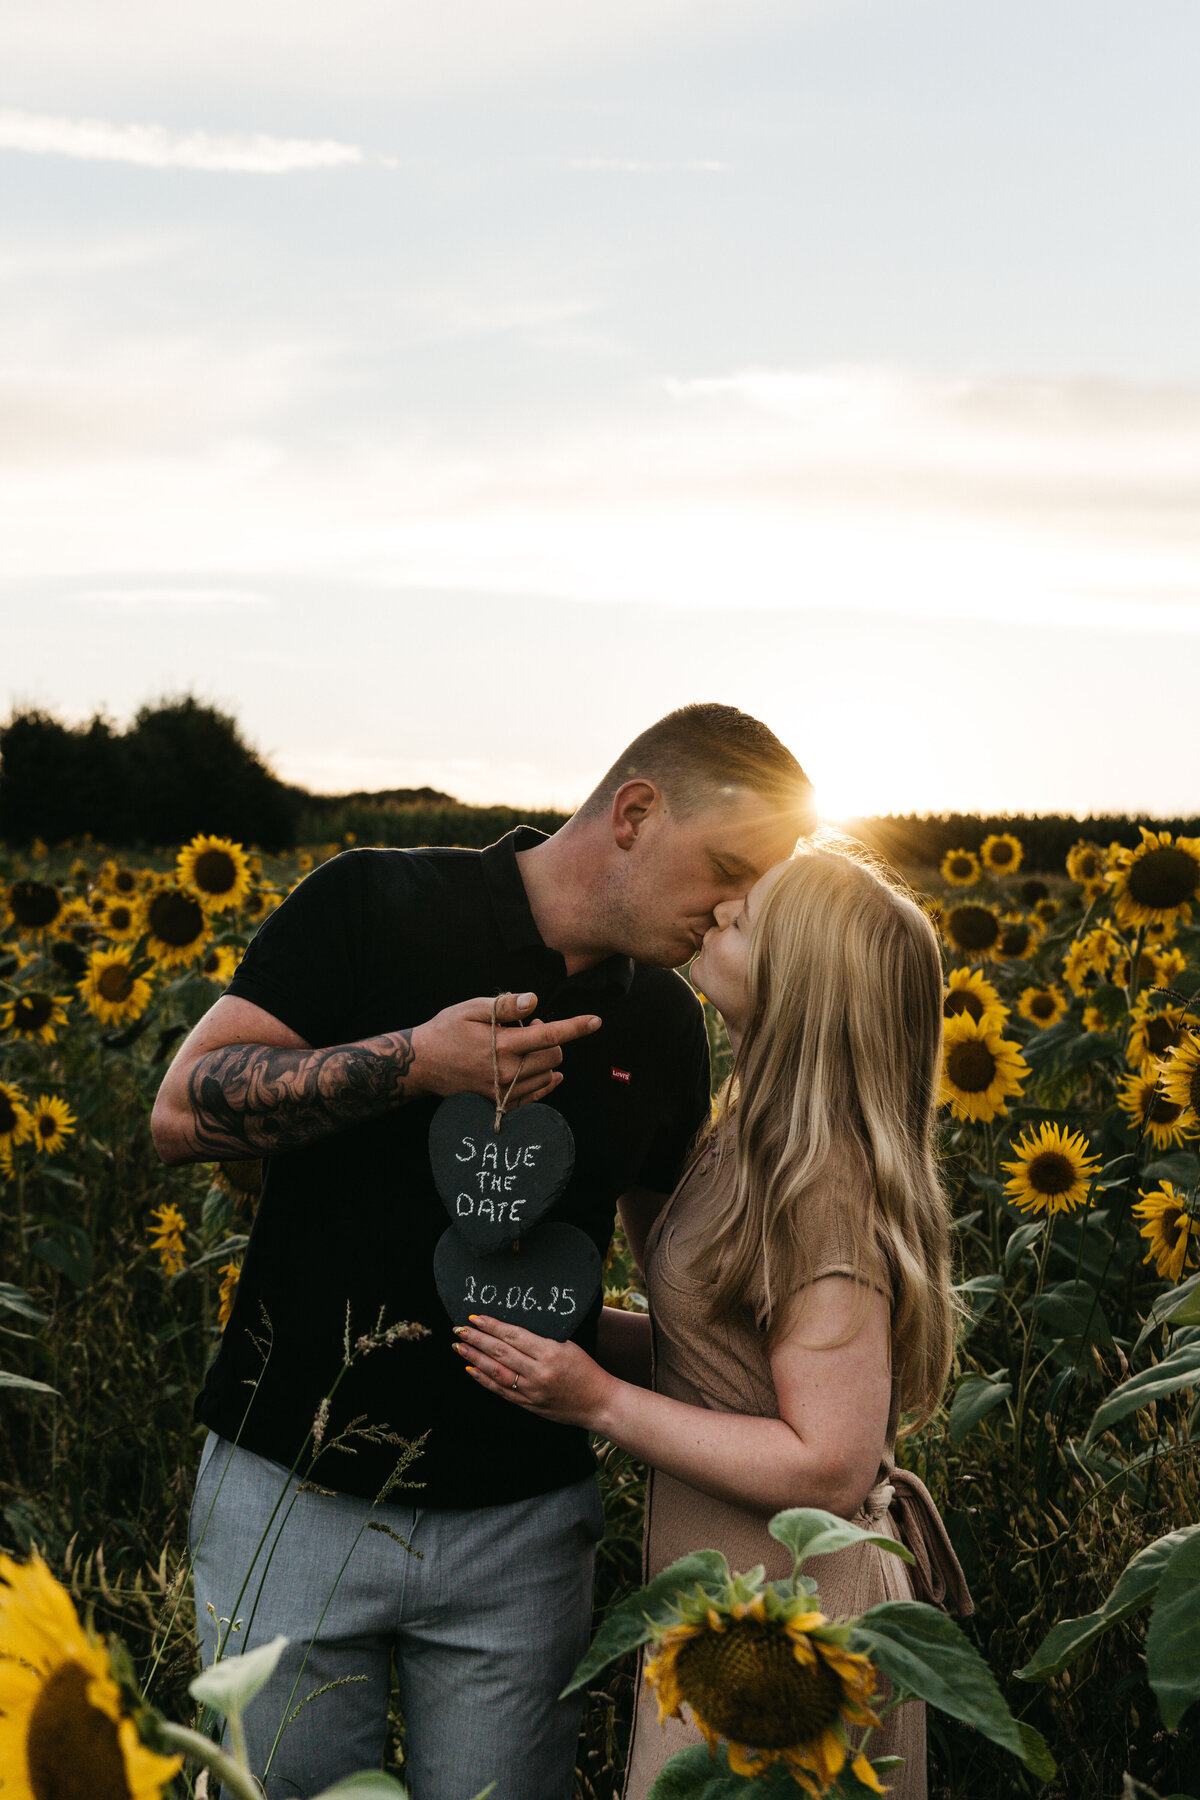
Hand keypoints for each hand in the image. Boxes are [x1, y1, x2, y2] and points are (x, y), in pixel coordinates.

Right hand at [410, 991, 600, 1106]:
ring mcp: (503, 1092)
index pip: (550, 1036)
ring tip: (521, 1047)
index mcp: (502, 1045)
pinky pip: (536, 1096)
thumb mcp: (471, 1009)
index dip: (576, 1027)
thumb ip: (504, 1006)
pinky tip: (539, 1070)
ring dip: (545, 1059)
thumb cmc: (446, 1031)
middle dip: (551, 1040)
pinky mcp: (500, 1104)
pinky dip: (543, 1082)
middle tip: (528, 1028)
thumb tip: (533, 1001)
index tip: (596, 1021)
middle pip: (553, 1057)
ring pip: (546, 1076)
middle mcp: (506, 1072)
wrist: (422, 1064)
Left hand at [454, 1315, 614, 1428]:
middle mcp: (538, 1373)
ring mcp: (531, 1391)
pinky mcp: (528, 1405)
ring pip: (496, 1372)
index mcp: (550, 1353)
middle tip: (459, 1329)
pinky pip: (500, 1391)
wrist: (598, 1403)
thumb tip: (509, 1332)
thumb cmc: (586, 1370)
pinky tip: (471, 1369)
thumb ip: (540, 1341)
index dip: (492, 1326)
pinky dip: (483, 1379)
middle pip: (500, 1353)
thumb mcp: (568, 1345)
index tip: (475, 1317)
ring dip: (474, 1357)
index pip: (513, 1336)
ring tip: (459, 1346)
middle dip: (477, 1339)